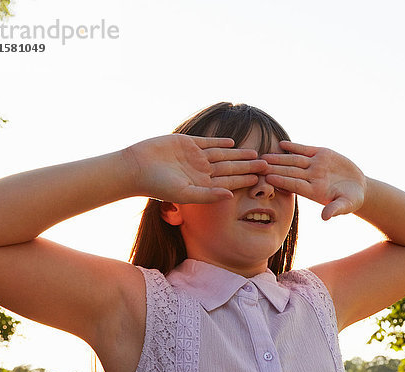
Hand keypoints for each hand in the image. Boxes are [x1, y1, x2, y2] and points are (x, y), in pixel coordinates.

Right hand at [123, 134, 266, 203]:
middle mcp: (201, 171)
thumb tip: (231, 196)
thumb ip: (208, 195)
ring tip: (255, 152)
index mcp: (202, 184)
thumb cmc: (158, 186)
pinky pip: (207, 142)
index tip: (262, 179)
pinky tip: (232, 142)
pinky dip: (220, 141)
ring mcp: (195, 156)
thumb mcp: (185, 194)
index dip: (246, 179)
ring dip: (238, 153)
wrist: (136, 167)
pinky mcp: (187, 143)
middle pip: (230, 167)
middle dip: (248, 165)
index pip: (229, 181)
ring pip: (222, 154)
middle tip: (267, 164)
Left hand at [261, 141, 365, 219]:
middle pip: (290, 172)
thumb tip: (325, 218)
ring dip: (279, 157)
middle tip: (258, 165)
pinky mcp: (321, 154)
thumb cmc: (352, 199)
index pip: (295, 185)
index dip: (282, 181)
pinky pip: (305, 149)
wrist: (358, 186)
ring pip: (294, 160)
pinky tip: (282, 144)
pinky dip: (294, 146)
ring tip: (265, 155)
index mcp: (314, 191)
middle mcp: (311, 178)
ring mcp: (314, 165)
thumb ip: (335, 209)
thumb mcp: (346, 205)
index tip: (269, 178)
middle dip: (274, 168)